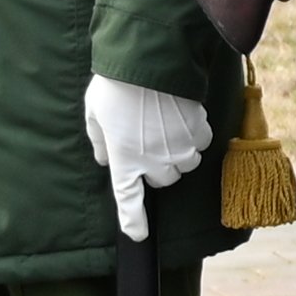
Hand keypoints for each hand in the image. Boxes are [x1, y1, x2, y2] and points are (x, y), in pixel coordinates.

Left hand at [86, 74, 213, 235]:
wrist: (152, 60)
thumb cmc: (116, 85)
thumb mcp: (94, 113)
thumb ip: (98, 140)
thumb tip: (104, 158)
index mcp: (125, 160)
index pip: (129, 201)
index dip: (133, 221)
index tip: (138, 236)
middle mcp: (155, 162)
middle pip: (164, 180)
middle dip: (157, 167)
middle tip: (147, 142)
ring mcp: (180, 149)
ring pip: (185, 165)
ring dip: (177, 153)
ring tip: (167, 128)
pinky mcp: (199, 132)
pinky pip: (201, 144)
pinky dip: (194, 137)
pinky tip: (183, 118)